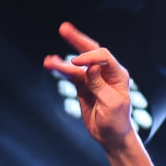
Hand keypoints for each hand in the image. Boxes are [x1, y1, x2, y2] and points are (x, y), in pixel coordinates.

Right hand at [43, 24, 139, 153]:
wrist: (111, 137)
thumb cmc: (117, 122)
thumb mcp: (111, 104)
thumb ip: (100, 85)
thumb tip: (89, 68)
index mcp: (117, 74)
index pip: (103, 57)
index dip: (89, 57)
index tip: (76, 63)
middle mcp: (106, 73)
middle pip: (90, 51)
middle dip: (77, 40)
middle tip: (64, 28)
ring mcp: (93, 79)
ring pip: (76, 66)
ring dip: (62, 63)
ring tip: (48, 61)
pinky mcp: (83, 87)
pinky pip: (70, 76)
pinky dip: (61, 70)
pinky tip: (50, 64)